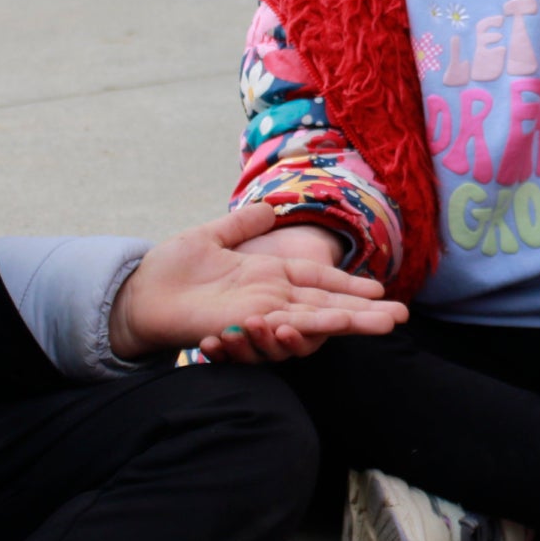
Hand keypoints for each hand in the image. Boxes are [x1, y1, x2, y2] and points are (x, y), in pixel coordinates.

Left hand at [113, 202, 406, 362]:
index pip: (320, 286)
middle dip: (363, 316)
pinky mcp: (240, 325)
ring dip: (343, 324)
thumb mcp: (212, 237)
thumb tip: (268, 209)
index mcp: (269, 280)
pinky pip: (275, 331)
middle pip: (326, 311)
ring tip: (380, 325)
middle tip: (400, 319)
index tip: (382, 295)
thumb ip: (241, 226)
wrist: (139, 290)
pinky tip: (308, 327)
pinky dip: (294, 331)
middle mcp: (270, 301)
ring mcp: (257, 315)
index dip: (350, 290)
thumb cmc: (172, 267)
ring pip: (311, 325)